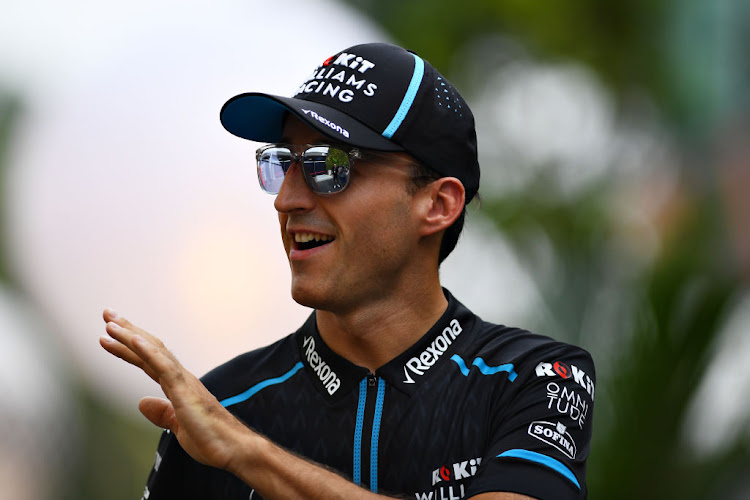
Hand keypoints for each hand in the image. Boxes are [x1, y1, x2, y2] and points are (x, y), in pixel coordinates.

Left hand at [99, 309, 250, 470]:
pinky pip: (164, 367)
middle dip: (127, 330)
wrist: (232, 448)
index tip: (110, 333)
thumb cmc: (211, 438)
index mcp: (178, 385)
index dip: (129, 345)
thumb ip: (162, 413)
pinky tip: (134, 340)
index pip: (149, 360)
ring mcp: (184, 382)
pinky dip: (149, 351)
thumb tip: (142, 402)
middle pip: (150, 348)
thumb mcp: (178, 426)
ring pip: (154, 352)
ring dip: (130, 336)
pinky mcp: (185, 391)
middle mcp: (180, 377)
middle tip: (107, 314)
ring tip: (109, 322)